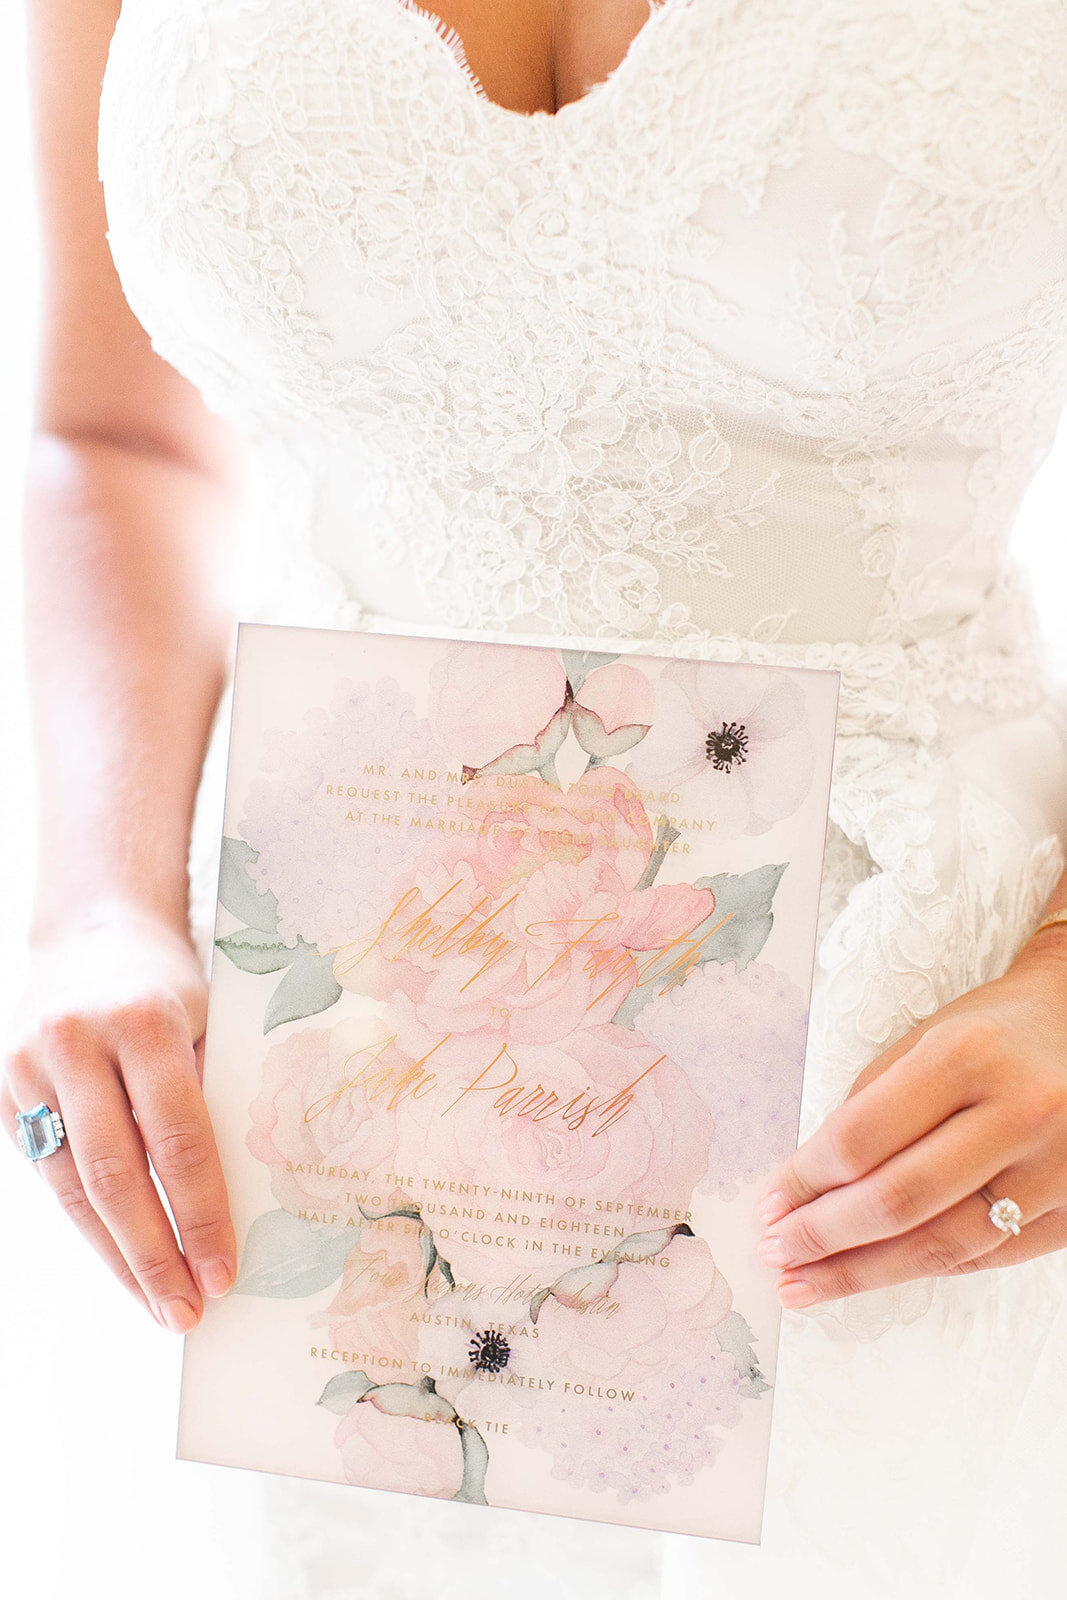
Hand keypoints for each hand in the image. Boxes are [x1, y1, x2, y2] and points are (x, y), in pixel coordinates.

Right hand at [1, 904, 234, 1331]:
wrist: (93, 928)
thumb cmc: (167, 983)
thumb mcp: (204, 1019)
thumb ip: (209, 1095)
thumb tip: (244, 1201)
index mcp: (144, 1022)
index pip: (178, 1138)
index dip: (201, 1212)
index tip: (224, 1270)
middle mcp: (78, 1044)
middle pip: (118, 1174)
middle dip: (155, 1253)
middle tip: (188, 1310)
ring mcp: (31, 1068)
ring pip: (74, 1186)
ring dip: (118, 1256)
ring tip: (157, 1303)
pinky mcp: (5, 1091)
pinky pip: (50, 1173)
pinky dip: (88, 1224)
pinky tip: (121, 1260)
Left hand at [754, 932, 1066, 1307]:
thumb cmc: (993, 1034)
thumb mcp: (923, 1043)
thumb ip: (868, 1111)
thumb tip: (805, 1190)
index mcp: (967, 1056)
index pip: (862, 1139)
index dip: (804, 1181)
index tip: (770, 1204)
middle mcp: (1020, 1113)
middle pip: (898, 1201)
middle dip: (823, 1236)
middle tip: (777, 1252)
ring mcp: (1058, 1168)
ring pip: (943, 1246)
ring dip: (863, 1272)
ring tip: (807, 1282)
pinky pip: (987, 1257)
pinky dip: (925, 1268)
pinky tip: (879, 1270)